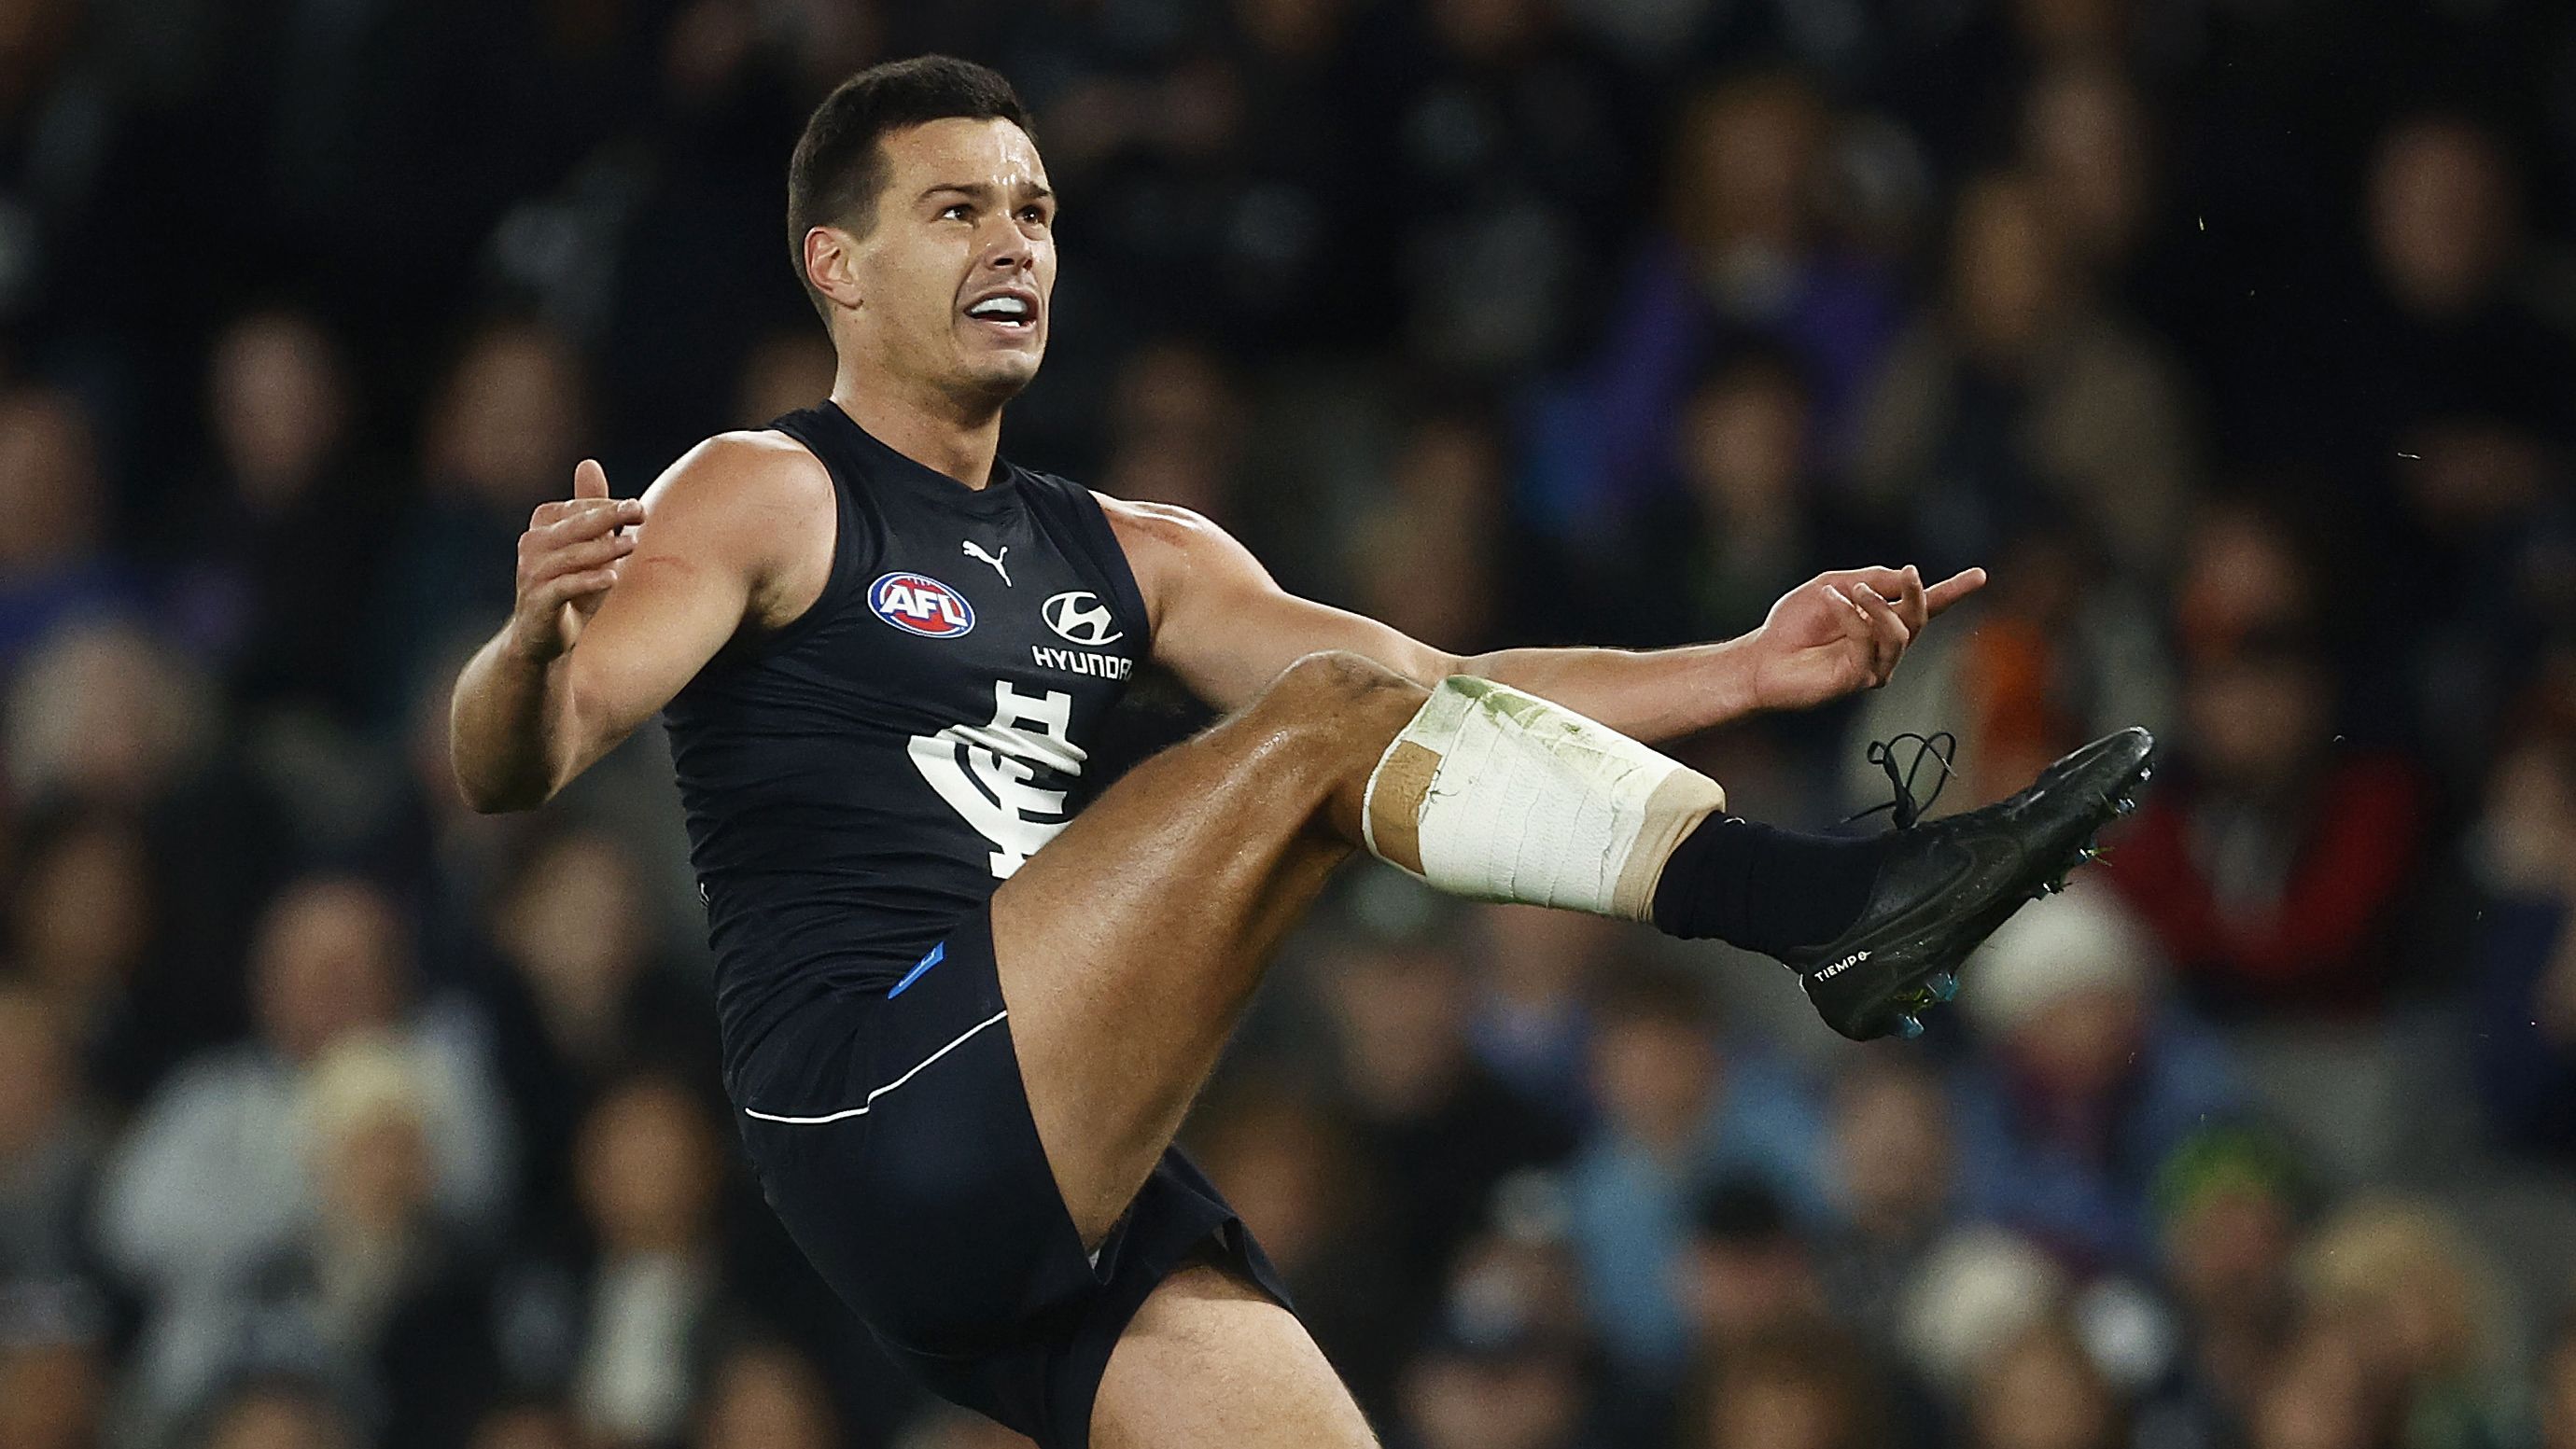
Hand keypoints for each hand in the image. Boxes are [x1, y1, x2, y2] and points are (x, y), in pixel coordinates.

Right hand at [507, 459, 643, 662]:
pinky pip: (564, 587)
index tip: (638, 508)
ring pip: (572, 556)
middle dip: (609, 516)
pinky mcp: (537, 601)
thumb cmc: (572, 588)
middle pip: (575, 526)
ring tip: (633, 545)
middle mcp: (532, 545)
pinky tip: (613, 578)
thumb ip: (590, 510)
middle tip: (640, 510)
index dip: (608, 506)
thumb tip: (589, 463)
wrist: (544, 638)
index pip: (578, 508)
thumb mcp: (584, 547)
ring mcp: (532, 573)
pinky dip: (589, 581)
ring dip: (604, 549)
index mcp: (542, 526)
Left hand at [1744, 564, 1985, 712]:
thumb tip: (1907, 575)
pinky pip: (1867, 641)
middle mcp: (1885, 645)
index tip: (1980, 575)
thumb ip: (1871, 579)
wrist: (1761, 657)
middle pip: (1920, 618)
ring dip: (1878, 606)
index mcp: (1882, 621)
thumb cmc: (1794, 623)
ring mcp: (1874, 665)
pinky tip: (1831, 602)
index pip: (1926, 607)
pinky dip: (1851, 615)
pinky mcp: (1858, 679)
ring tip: (1850, 590)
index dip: (1953, 591)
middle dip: (1918, 594)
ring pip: (1900, 634)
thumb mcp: (1833, 585)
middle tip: (1909, 574)